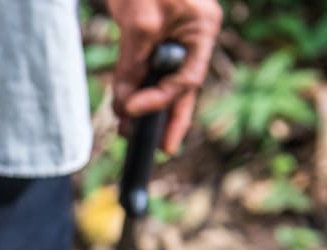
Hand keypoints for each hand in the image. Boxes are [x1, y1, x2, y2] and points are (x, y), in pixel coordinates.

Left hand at [106, 0, 221, 153]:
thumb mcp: (137, 21)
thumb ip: (133, 64)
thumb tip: (126, 105)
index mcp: (202, 26)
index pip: (188, 78)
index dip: (162, 102)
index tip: (133, 112)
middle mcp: (193, 31)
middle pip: (182, 84)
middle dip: (167, 116)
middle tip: (158, 151)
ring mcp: (175, 31)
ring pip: (164, 77)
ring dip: (146, 103)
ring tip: (129, 133)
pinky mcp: (153, 30)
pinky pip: (149, 65)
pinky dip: (137, 84)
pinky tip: (125, 105)